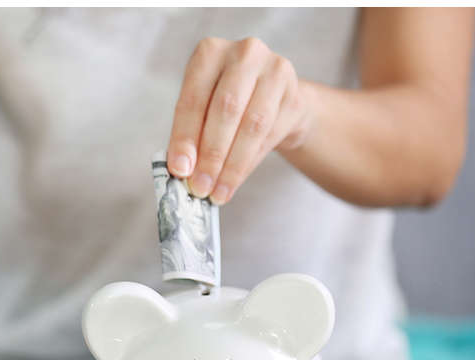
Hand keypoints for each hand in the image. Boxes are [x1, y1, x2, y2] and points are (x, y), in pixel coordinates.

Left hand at [166, 37, 314, 204]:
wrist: (272, 98)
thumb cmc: (226, 104)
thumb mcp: (201, 111)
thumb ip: (190, 135)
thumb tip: (182, 170)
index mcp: (210, 52)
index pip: (194, 100)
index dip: (185, 138)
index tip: (180, 170)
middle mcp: (245, 54)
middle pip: (226, 110)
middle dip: (211, 155)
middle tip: (200, 187)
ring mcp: (275, 70)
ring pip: (252, 125)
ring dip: (232, 165)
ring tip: (217, 192)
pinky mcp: (295, 94)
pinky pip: (270, 135)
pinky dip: (249, 164)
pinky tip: (235, 182)